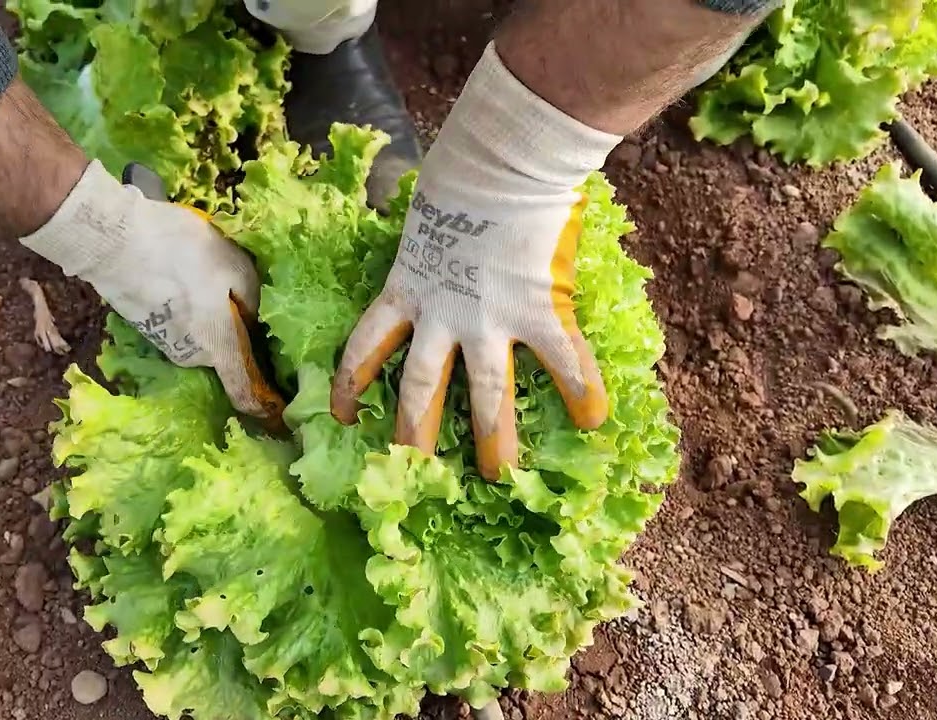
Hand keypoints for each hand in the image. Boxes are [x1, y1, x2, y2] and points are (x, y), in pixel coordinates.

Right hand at [20, 160, 284, 425]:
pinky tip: (179, 276)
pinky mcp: (143, 325)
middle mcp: (191, 356)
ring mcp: (163, 343)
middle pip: (221, 353)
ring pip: (198, 334)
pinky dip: (183, 306)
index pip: (243, 391)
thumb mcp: (237, 269)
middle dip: (231, 333)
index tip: (275, 410)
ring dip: (204, 316)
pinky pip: (176, 321)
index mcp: (219, 347)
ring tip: (203, 277)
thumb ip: (252, 302)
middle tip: (236, 297)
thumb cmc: (185, 255)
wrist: (115, 242)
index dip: (260, 403)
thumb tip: (251, 321)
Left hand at [330, 42, 622, 479]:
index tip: (341, 414)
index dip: (351, 383)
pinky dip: (581, 392)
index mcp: (407, 289)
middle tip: (412, 472)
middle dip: (414, 435)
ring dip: (491, 438)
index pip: (366, 345)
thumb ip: (431, 241)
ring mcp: (490, 321)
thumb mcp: (427, 214)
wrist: (501, 162)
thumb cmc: (463, 173)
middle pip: (420, 388)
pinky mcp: (539, 312)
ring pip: (485, 394)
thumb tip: (442, 233)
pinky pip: (563, 362)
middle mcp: (442, 316)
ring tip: (497, 476)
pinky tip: (595, 422)